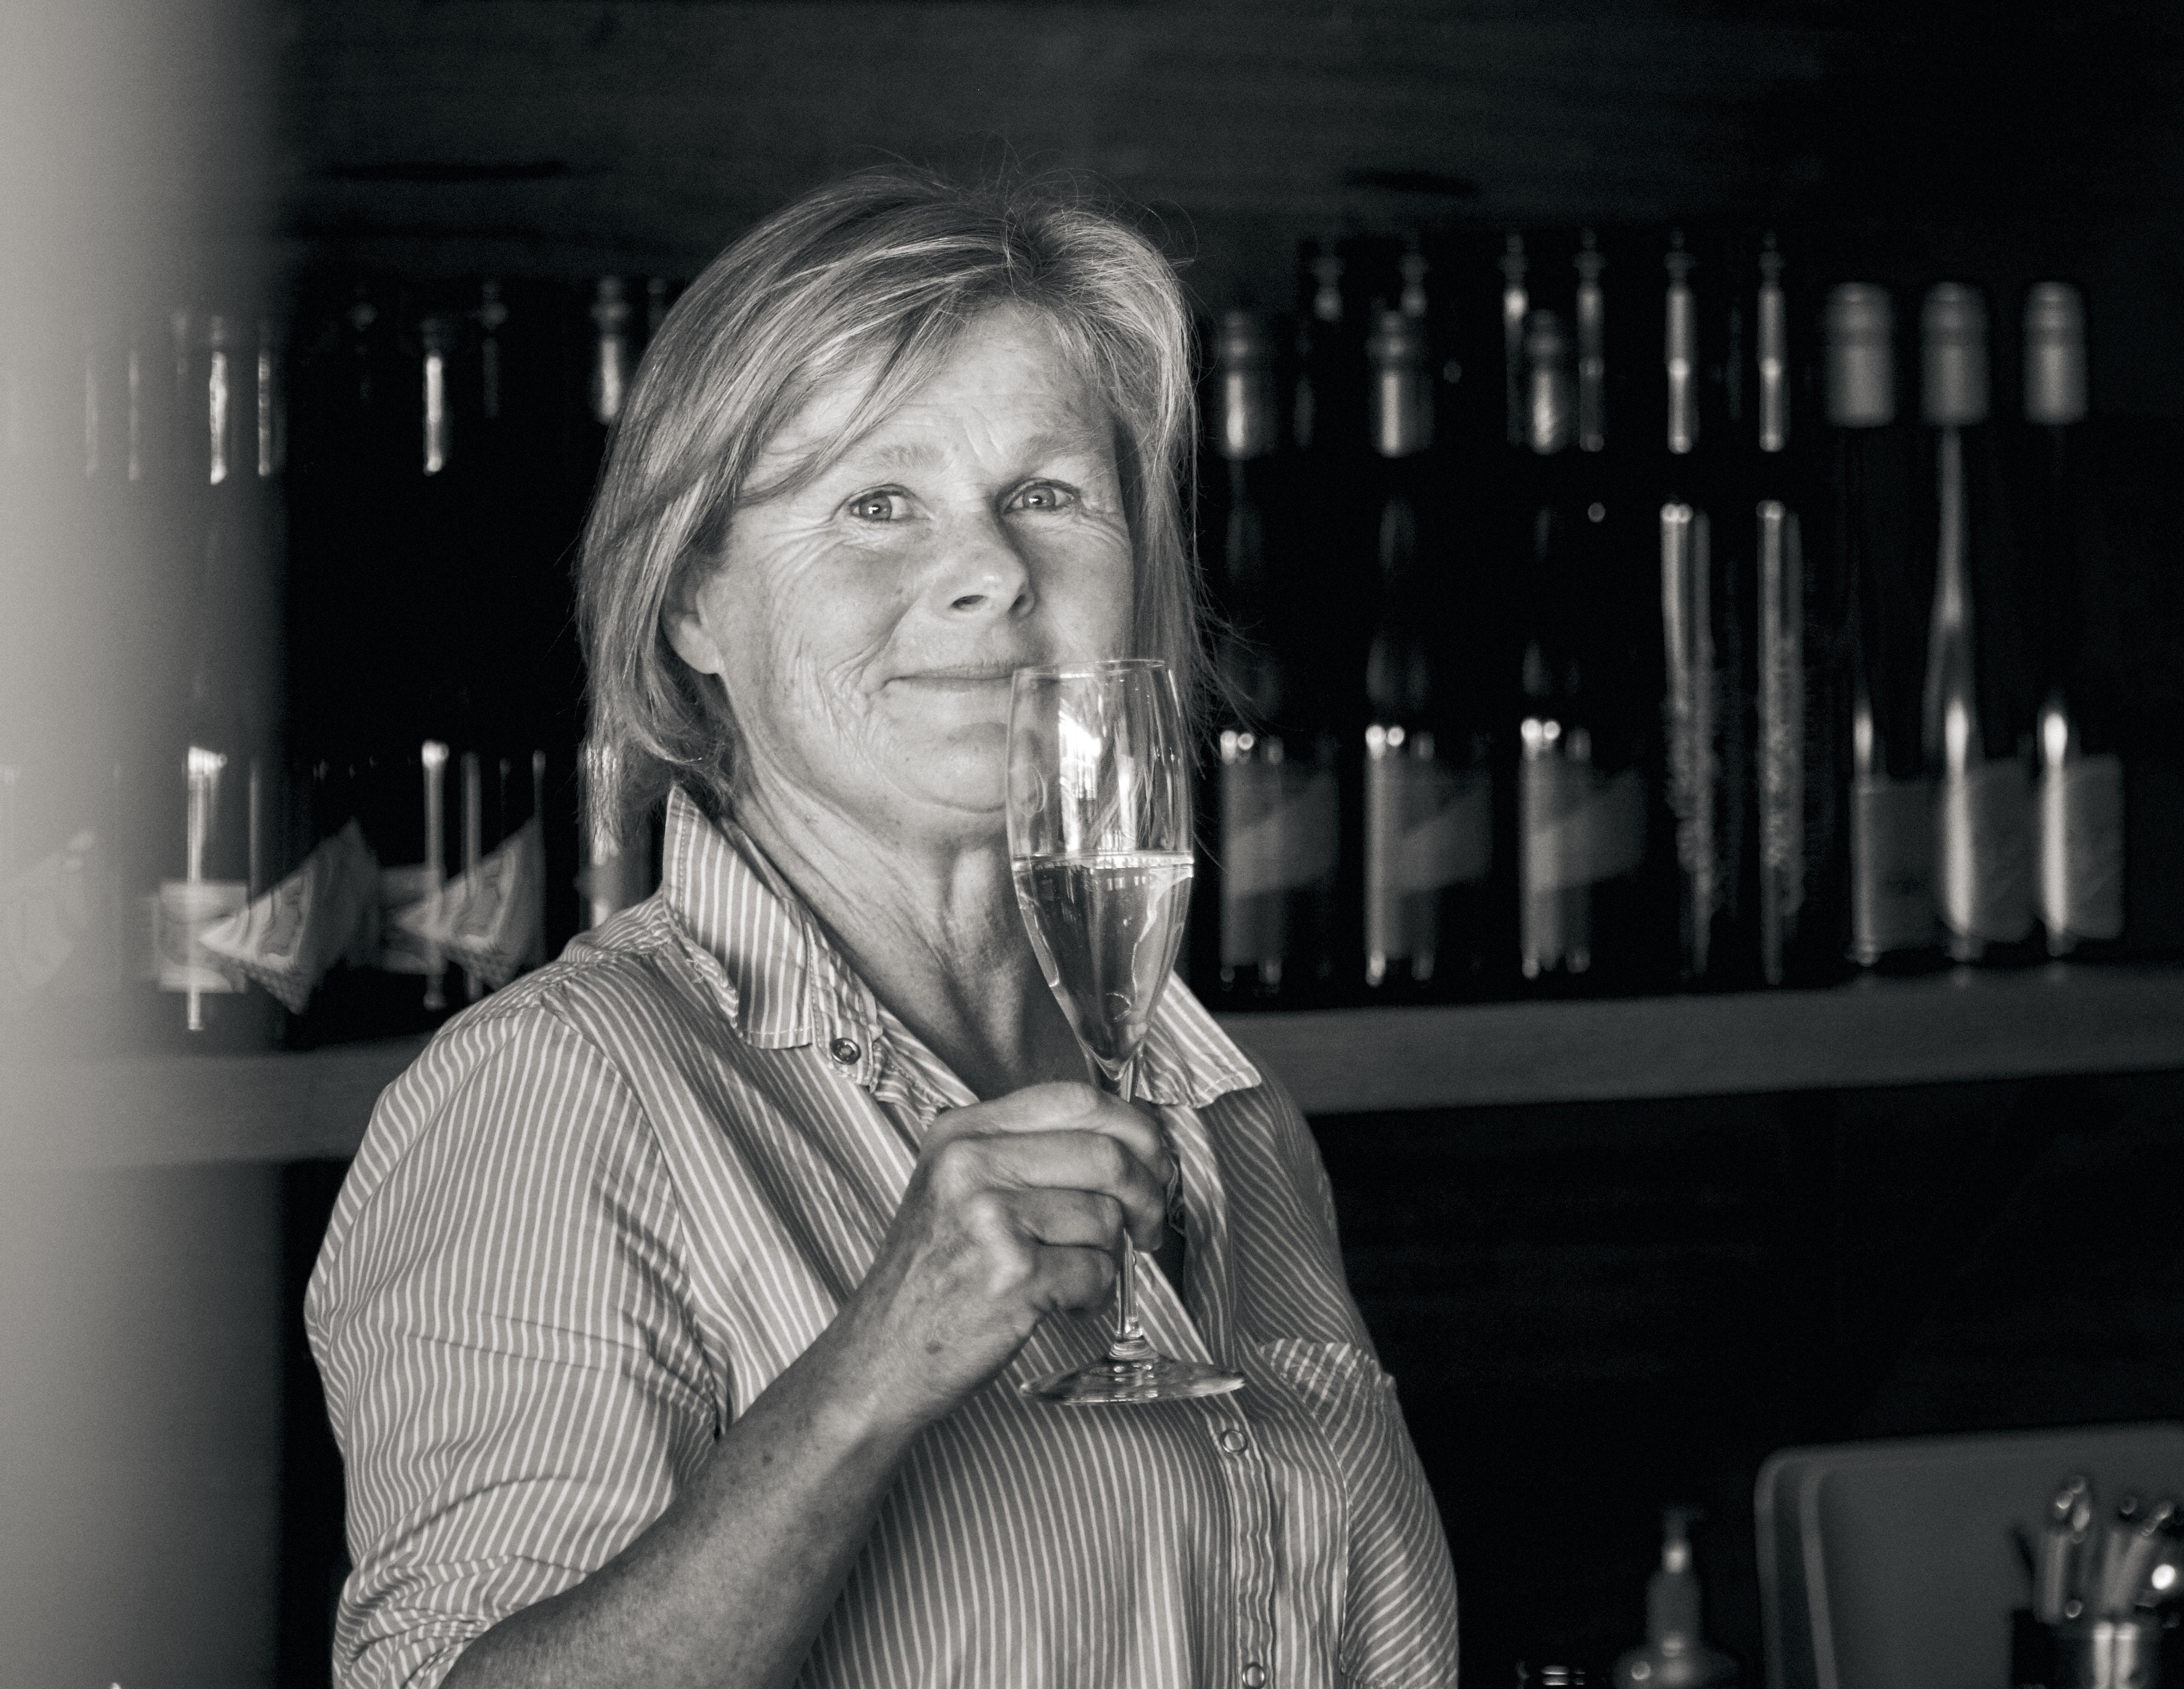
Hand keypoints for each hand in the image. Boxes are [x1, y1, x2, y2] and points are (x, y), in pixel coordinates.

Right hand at [828, 1082, 1173, 1430]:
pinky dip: (1094, 1295)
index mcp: (962, 1133)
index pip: (1077, 1100)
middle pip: (1108, 1155)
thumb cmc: (934, 1278)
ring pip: (1106, 1218)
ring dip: (1108, 1255)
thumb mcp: (959, 1189)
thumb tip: (1134, 1144)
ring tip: (1070, 1273)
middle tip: (1148, 1227)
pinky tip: (1058, 1301)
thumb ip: (1030, 1154)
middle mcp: (970, 1164)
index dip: (1135, 1129)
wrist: (882, 1356)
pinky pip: (1098, 1272)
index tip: (1154, 1162)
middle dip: (1148, 1196)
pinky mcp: (1012, 1274)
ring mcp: (989, 1218)